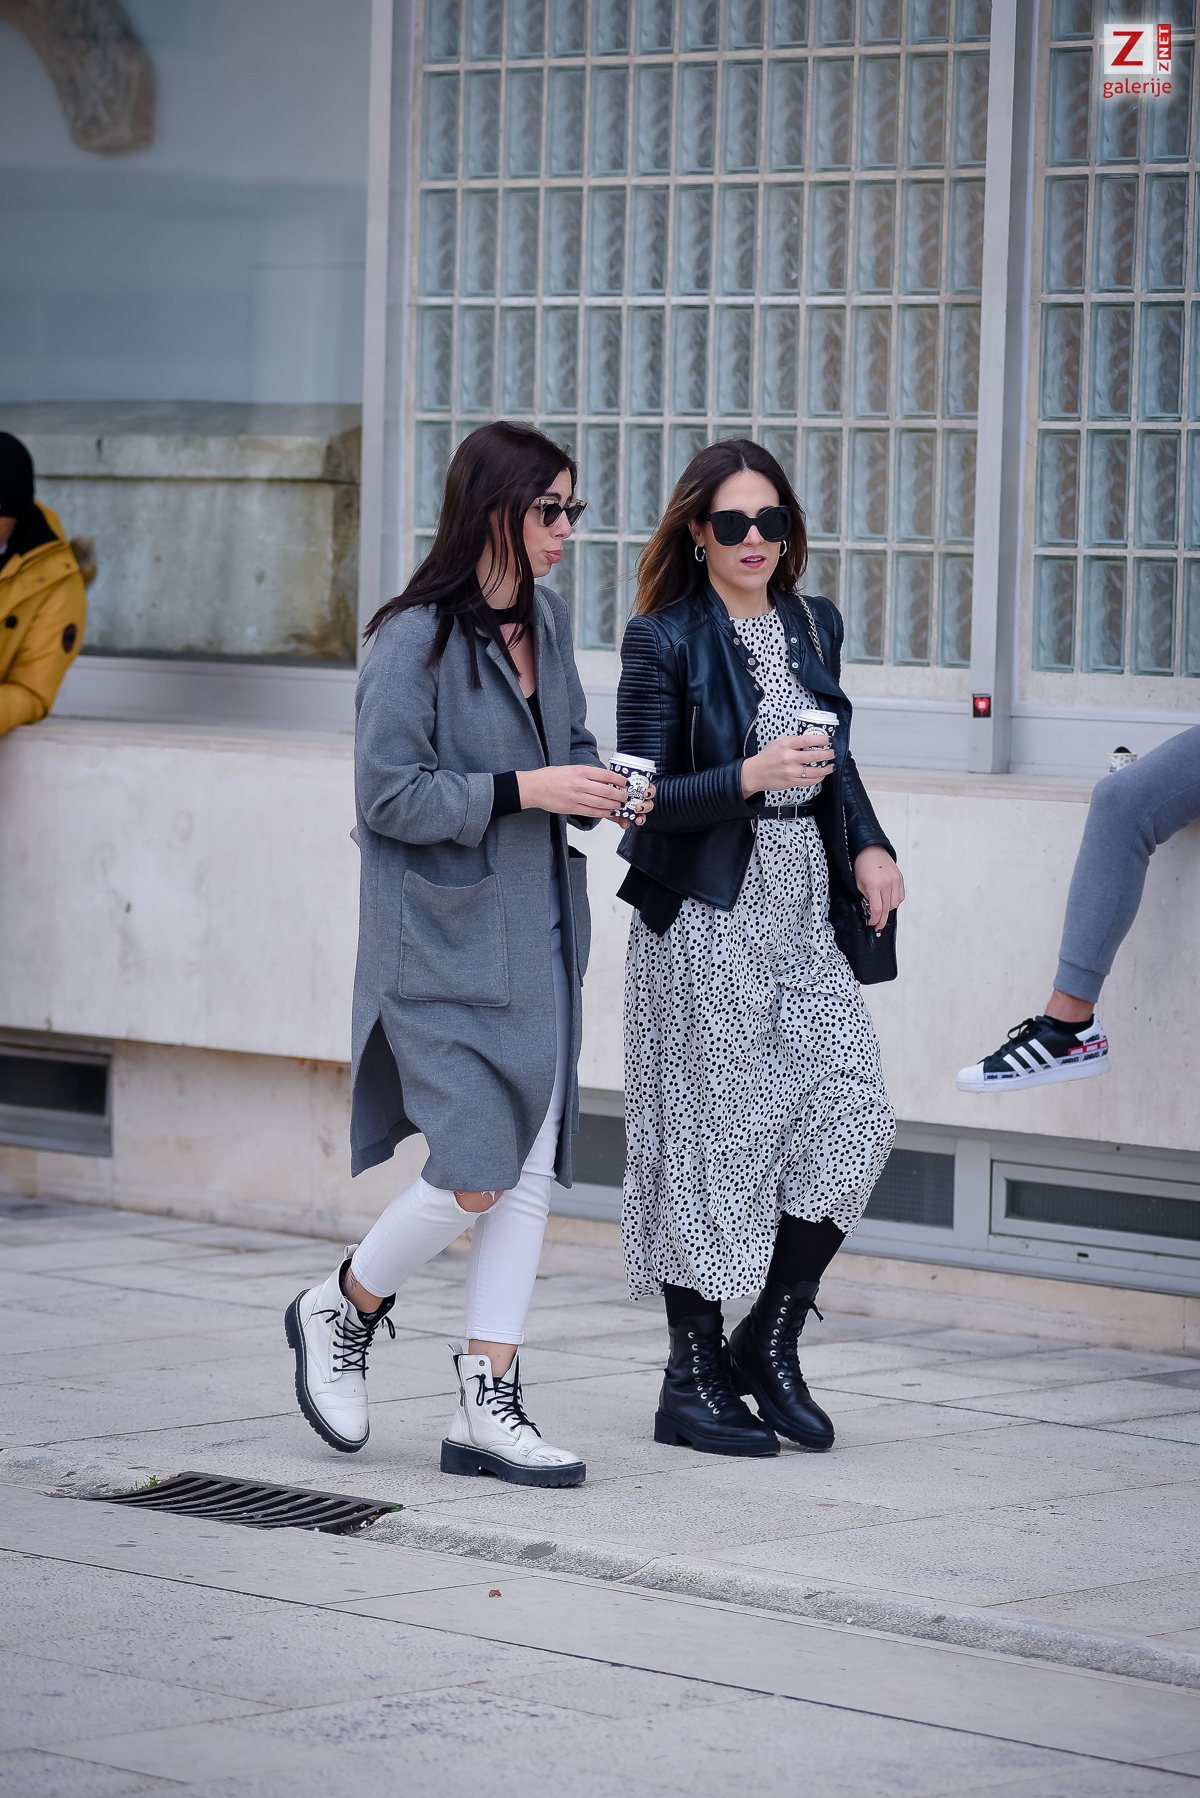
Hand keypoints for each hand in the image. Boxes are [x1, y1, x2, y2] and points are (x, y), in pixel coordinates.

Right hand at [517, 764, 653, 822]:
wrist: (533, 787)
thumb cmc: (550, 776)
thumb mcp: (570, 768)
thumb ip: (586, 772)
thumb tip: (603, 777)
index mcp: (580, 771)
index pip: (605, 775)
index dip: (619, 780)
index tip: (625, 782)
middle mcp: (580, 784)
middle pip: (607, 791)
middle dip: (620, 795)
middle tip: (626, 797)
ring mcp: (576, 797)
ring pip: (602, 803)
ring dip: (614, 805)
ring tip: (620, 806)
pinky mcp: (572, 808)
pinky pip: (592, 812)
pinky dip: (603, 813)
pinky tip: (609, 812)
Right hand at [741, 732, 833, 796]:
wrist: (755, 773)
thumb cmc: (766, 758)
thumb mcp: (778, 742)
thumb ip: (792, 740)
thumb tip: (808, 739)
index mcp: (786, 745)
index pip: (807, 740)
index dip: (821, 740)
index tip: (828, 740)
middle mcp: (789, 758)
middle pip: (814, 755)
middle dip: (827, 754)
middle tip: (832, 753)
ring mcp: (791, 771)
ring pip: (814, 771)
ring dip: (826, 768)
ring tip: (830, 766)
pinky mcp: (791, 782)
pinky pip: (809, 781)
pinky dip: (818, 778)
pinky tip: (821, 775)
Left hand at [854, 846, 904, 931]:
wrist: (871, 849)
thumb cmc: (863, 865)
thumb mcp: (859, 884)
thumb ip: (867, 898)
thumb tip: (872, 910)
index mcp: (874, 885)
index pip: (877, 909)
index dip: (875, 919)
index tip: (872, 924)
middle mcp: (887, 883)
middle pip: (887, 909)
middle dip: (882, 919)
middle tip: (878, 925)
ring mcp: (895, 881)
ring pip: (895, 904)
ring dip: (888, 910)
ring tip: (882, 912)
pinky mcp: (900, 878)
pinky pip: (900, 896)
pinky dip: (895, 901)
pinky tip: (889, 902)